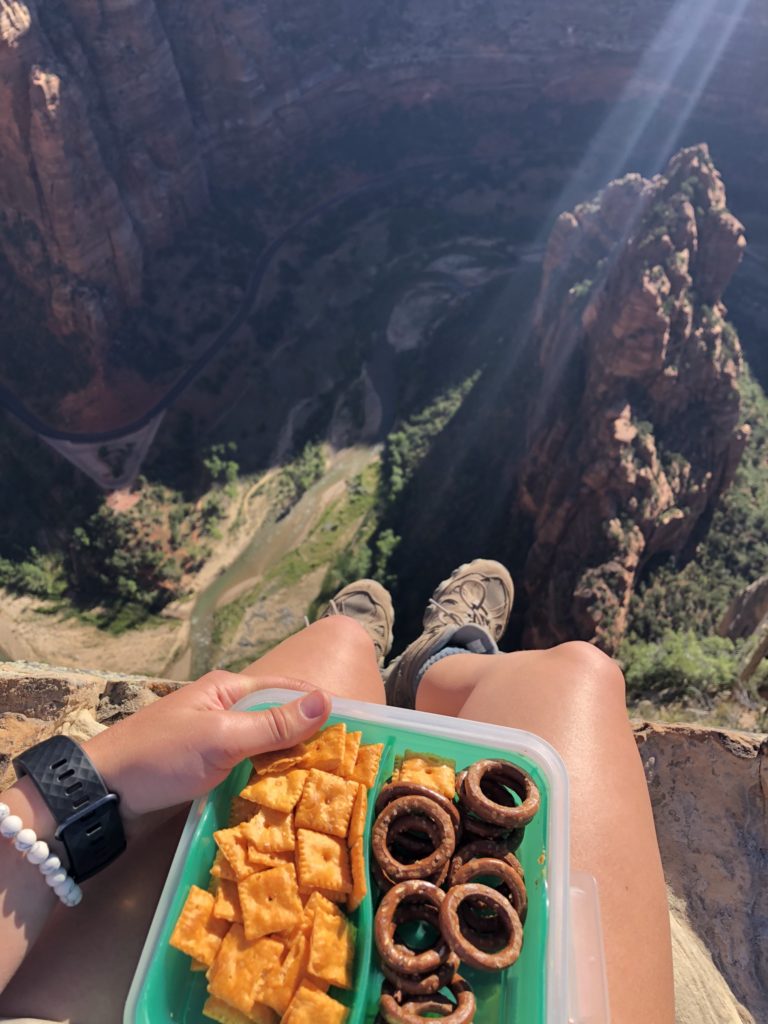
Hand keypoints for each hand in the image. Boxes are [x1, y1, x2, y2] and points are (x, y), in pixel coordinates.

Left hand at [82, 671, 330, 820]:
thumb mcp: (222, 738)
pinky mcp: (206, 764)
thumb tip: (327, 700)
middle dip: (309, 738)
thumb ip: (274, 724)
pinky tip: (285, 796)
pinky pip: (248, 764)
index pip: (289, 689)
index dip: (321, 706)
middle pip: (279, 717)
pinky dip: (267, 776)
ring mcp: (215, 737)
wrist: (103, 792)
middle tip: (345, 767)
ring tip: (324, 785)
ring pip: (265, 744)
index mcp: (229, 688)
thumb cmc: (160, 756)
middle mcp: (225, 707)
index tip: (357, 732)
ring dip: (289, 761)